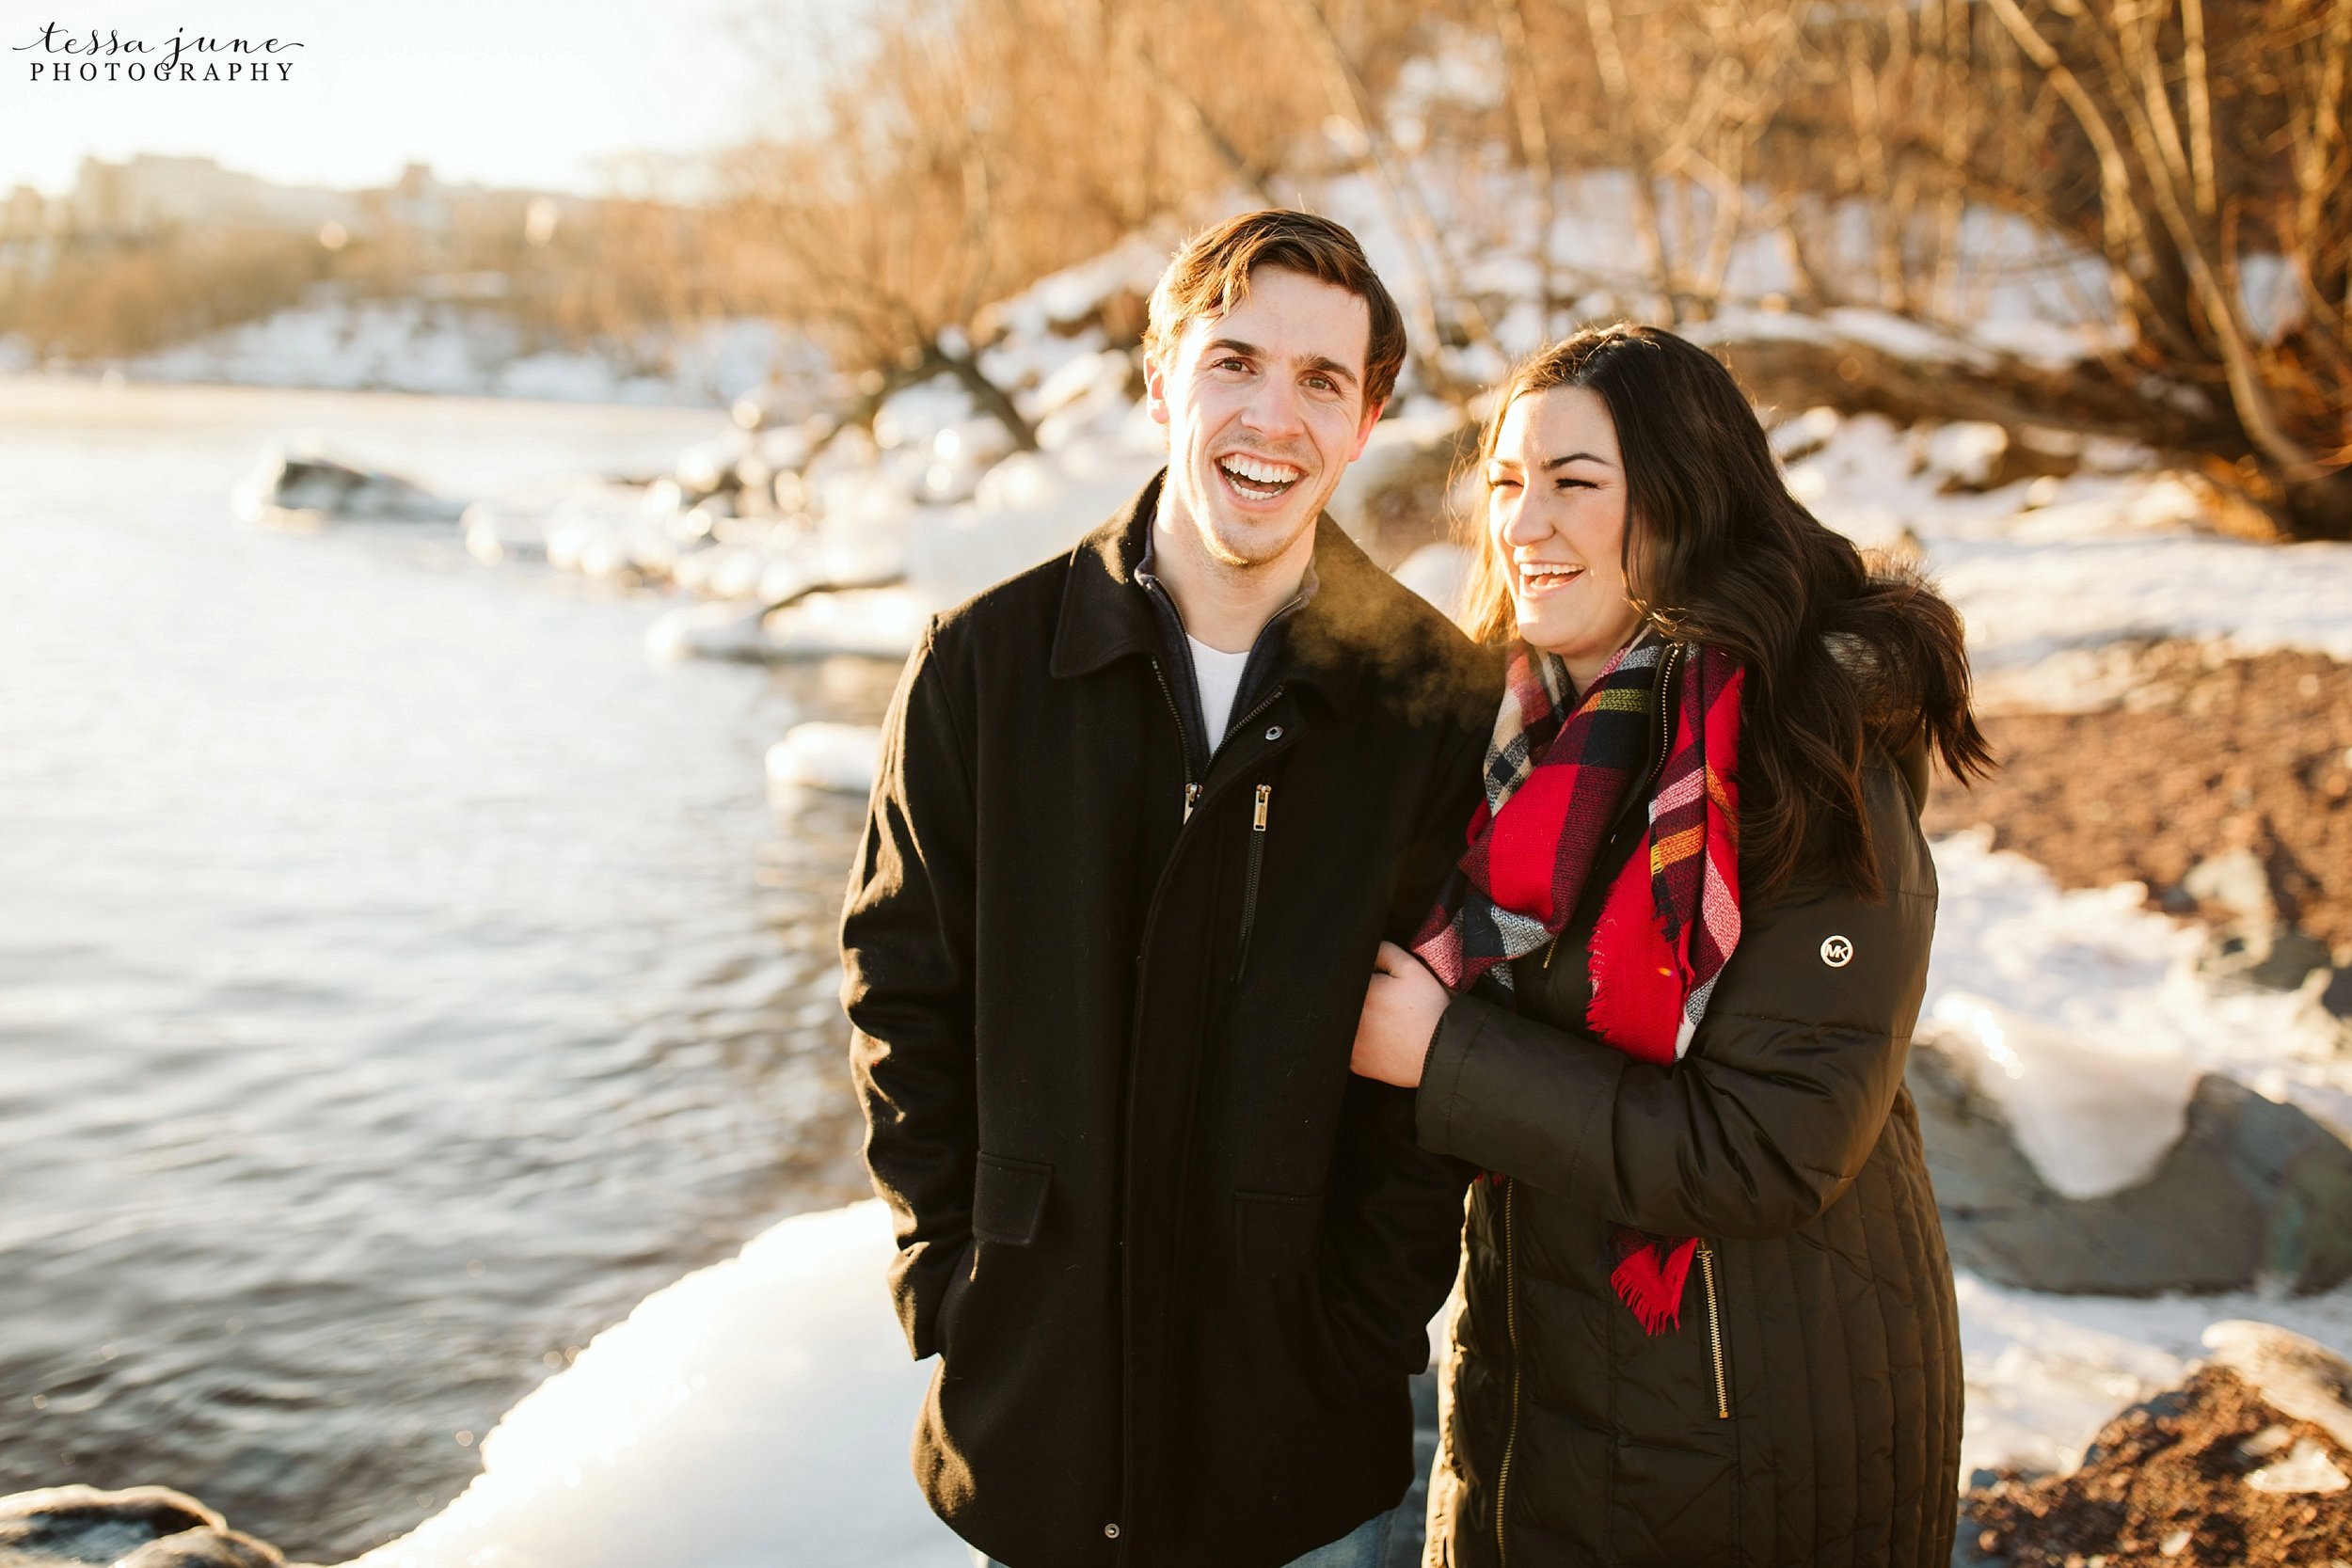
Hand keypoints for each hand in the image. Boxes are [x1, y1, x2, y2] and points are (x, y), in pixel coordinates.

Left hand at [1350, 941, 1449, 1087]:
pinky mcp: (1357, 1064)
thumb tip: (1367, 950)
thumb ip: (1384, 951)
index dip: (1367, 980)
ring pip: (1345, 1027)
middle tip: (1386, 1005)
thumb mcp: (1410, 968)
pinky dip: (1364, 1045)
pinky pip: (1352, 1050)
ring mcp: (1350, 1045)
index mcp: (1359, 992)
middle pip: (1345, 1003)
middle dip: (1362, 1000)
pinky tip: (1382, 1041)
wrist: (1443, 1049)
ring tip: (1385, 1023)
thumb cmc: (1428, 1008)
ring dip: (1359, 1022)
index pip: (1350, 979)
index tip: (1381, 986)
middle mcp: (1348, 1020)